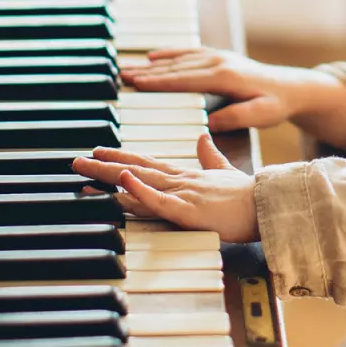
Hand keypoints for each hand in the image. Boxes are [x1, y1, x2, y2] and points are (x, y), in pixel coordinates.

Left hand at [72, 133, 258, 242]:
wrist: (269, 205)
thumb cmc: (249, 195)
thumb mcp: (225, 172)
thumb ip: (211, 156)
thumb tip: (203, 136)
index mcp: (187, 175)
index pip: (148, 162)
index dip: (122, 156)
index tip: (100, 150)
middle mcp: (180, 180)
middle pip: (136, 168)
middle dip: (105, 164)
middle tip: (76, 159)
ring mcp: (183, 193)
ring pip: (141, 180)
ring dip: (111, 173)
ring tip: (86, 166)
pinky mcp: (189, 210)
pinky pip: (160, 199)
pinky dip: (140, 189)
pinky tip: (124, 179)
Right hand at [121, 47, 301, 131]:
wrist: (292, 87)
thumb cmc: (277, 104)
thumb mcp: (262, 115)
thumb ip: (236, 117)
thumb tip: (209, 123)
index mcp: (225, 78)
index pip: (185, 80)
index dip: (159, 82)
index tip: (137, 84)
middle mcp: (218, 63)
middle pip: (176, 68)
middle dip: (147, 72)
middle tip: (122, 76)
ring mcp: (218, 57)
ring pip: (179, 59)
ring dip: (153, 64)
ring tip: (129, 68)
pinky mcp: (219, 58)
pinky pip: (189, 53)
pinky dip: (169, 54)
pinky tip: (154, 56)